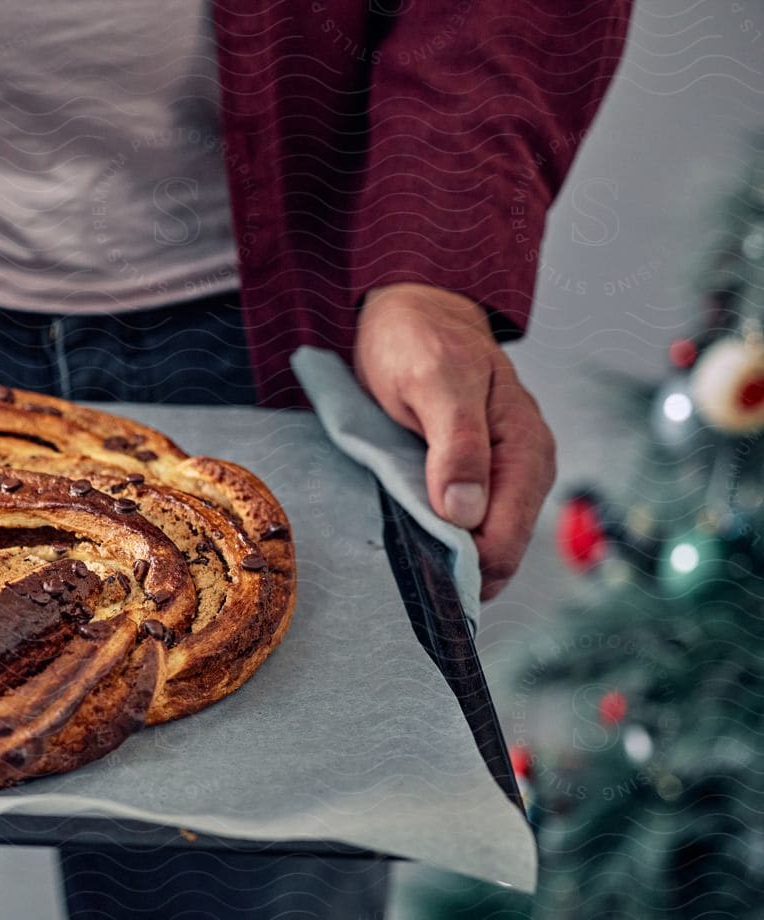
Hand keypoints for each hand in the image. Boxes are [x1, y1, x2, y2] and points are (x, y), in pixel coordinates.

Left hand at [355, 284, 556, 600]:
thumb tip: (466, 514)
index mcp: (526, 450)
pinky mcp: (474, 480)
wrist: (410, 314)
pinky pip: (463, 529)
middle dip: (457, 577)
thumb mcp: (434, 382)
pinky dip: (439, 545)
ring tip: (404, 579)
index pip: (505, 540)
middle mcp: (523, 471)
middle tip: (404, 594)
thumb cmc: (422, 340)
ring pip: (481, 547)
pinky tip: (411, 553)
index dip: (468, 572)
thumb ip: (456, 444)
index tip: (421, 592)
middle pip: (498, 554)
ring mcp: (500, 478)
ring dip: (446, 565)